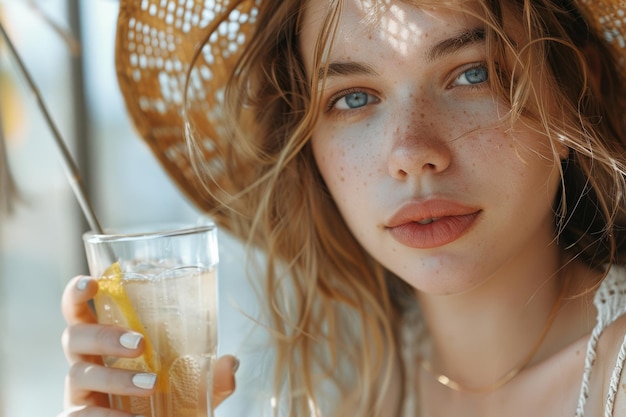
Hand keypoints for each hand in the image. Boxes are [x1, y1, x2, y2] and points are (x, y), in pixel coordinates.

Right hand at [59, 275, 237, 415]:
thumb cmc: (165, 402)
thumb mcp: (191, 387)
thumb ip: (210, 376)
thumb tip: (230, 363)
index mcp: (105, 343)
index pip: (80, 311)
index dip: (77, 294)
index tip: (91, 282)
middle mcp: (86, 362)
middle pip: (75, 337)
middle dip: (105, 336)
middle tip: (140, 344)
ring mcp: (79, 391)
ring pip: (79, 374)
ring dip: (116, 378)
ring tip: (151, 386)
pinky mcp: (77, 416)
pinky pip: (81, 414)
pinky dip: (108, 416)